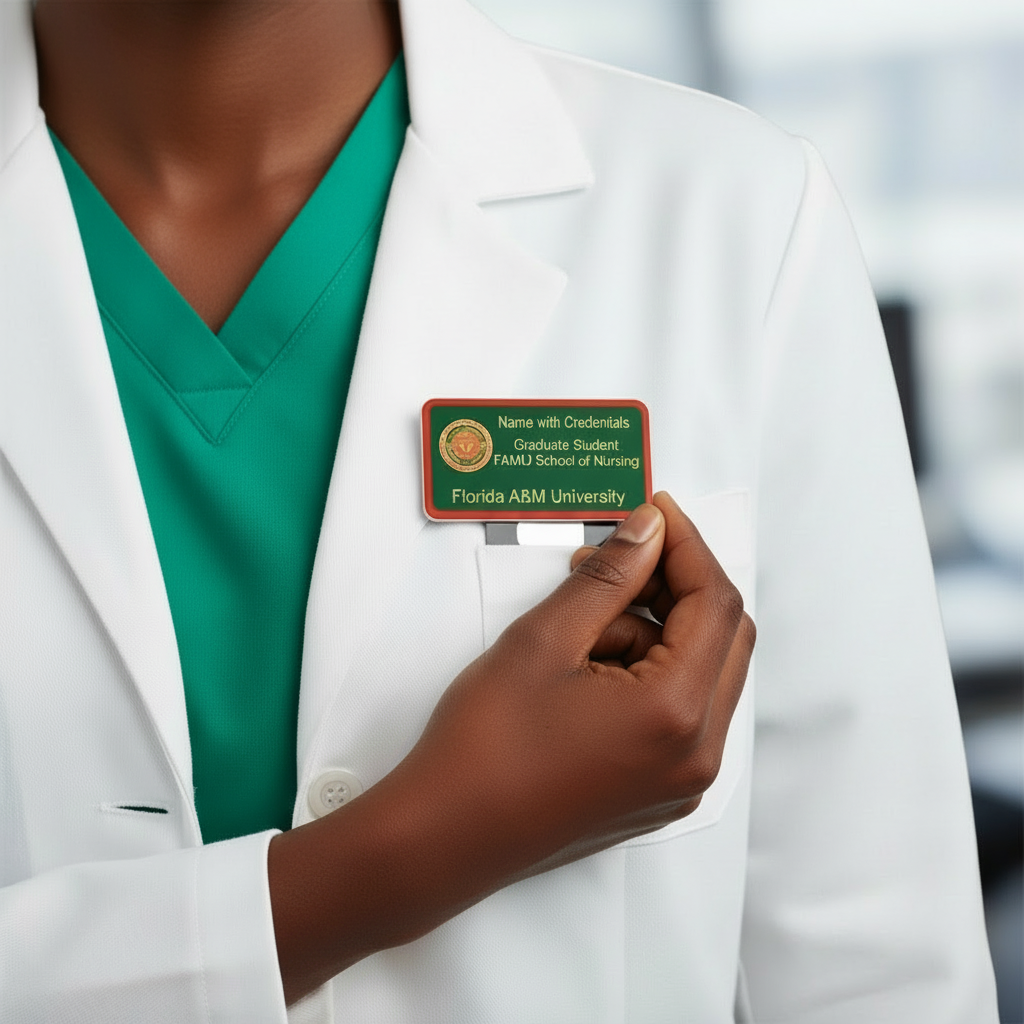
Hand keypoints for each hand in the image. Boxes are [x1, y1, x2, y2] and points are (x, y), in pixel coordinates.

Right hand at [270, 491, 753, 1001]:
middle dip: (676, 586)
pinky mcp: (660, 791)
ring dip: (657, 631)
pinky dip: (650, 672)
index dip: (687, 545)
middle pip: (724, 638)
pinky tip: (589, 663)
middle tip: (621, 559)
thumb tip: (648, 529)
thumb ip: (609, 577)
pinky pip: (682, 711)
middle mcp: (697, 753)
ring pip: (702, 673)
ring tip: (582, 621)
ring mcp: (682, 780)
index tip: (654, 511)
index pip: (714, 603)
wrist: (447, 835)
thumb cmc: (484, 746)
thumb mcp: (545, 640)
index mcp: (676, 713)